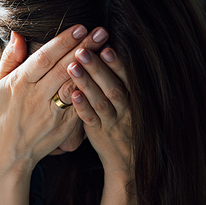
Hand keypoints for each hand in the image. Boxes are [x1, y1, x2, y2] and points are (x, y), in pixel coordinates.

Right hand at [0, 25, 108, 173]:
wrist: (7, 155)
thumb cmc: (0, 117)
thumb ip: (10, 60)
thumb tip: (18, 34)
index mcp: (19, 84)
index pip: (44, 58)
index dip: (63, 42)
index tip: (80, 27)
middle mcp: (35, 98)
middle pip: (63, 68)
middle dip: (83, 48)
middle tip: (101, 32)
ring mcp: (50, 114)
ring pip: (74, 86)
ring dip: (91, 68)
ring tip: (106, 50)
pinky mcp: (62, 127)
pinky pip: (79, 106)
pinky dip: (90, 91)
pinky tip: (102, 78)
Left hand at [66, 46, 132, 178]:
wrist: (128, 159)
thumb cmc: (125, 122)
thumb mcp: (128, 101)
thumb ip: (118, 80)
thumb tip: (104, 50)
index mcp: (133, 97)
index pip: (125, 76)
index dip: (116, 62)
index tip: (104, 46)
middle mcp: (125, 108)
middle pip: (112, 86)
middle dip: (97, 68)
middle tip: (82, 50)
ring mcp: (112, 121)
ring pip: (101, 101)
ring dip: (87, 84)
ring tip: (72, 67)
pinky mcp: (99, 133)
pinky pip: (91, 120)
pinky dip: (83, 108)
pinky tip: (73, 95)